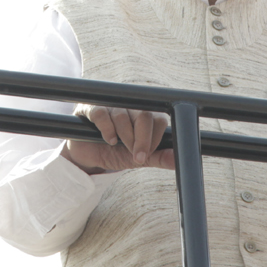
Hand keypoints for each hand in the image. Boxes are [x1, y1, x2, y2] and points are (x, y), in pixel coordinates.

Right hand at [61, 105, 175, 174]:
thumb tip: (177, 161)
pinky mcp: (90, 107)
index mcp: (144, 115)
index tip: (147, 154)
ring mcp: (110, 105)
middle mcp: (129, 106)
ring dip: (124, 136)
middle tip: (136, 156)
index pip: (158, 119)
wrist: (89, 157)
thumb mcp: (139, 158)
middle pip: (144, 115)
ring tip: (117, 146)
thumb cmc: (117, 153)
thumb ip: (158, 157)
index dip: (155, 138)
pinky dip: (106, 128)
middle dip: (142, 139)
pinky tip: (108, 139)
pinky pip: (102, 113)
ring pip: (123, 116)